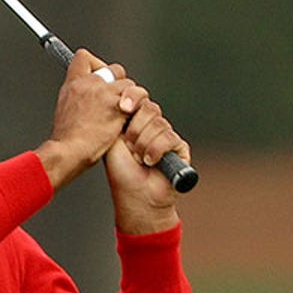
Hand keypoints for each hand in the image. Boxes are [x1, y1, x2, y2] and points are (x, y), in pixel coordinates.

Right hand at [35, 48, 146, 191]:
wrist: (69, 151)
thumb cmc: (67, 139)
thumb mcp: (65, 111)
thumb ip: (78, 98)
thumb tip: (88, 99)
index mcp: (72, 85)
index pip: (84, 58)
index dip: (96, 64)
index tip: (100, 73)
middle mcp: (87, 84)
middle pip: (115, 69)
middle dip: (119, 85)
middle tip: (116, 102)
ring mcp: (103, 92)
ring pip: (129, 86)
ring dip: (130, 101)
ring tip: (120, 117)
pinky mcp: (116, 104)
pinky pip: (138, 100)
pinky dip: (136, 112)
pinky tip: (125, 123)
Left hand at [104, 95, 186, 233]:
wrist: (135, 196)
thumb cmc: (120, 172)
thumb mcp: (112, 139)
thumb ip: (116, 117)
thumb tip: (118, 96)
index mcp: (134, 121)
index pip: (138, 98)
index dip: (132, 99)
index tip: (124, 107)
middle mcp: (151, 126)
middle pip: (149, 108)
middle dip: (135, 129)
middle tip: (128, 147)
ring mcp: (166, 136)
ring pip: (158, 123)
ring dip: (143, 144)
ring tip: (138, 159)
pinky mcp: (180, 147)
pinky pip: (169, 137)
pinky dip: (155, 151)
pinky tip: (149, 162)